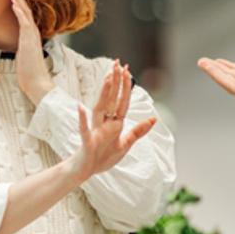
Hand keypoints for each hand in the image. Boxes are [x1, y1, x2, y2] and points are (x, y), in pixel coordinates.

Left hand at [7, 0, 54, 104]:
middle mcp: (32, 28)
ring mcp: (32, 33)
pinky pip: (24, 21)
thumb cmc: (28, 70)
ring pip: (24, 7)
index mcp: (29, 30)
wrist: (37, 83)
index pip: (22, 6)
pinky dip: (19, 10)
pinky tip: (13, 0)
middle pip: (23, 2)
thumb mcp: (22, 51)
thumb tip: (15, 36)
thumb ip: (20, 41)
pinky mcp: (30, 39)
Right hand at [69, 60, 153, 181]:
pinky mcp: (87, 142)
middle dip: (115, 82)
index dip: (126, 86)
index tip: (128, 69)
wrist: (86, 171)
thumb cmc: (103, 157)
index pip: (121, 101)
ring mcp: (95, 131)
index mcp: (114, 123)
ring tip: (107, 78)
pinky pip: (84, 129)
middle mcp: (104, 123)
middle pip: (111, 99)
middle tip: (117, 62)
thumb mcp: (125, 144)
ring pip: (99, 108)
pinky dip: (82, 119)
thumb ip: (138, 131)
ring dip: (103, 94)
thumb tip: (153, 118)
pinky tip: (80, 108)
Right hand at [198, 48, 234, 111]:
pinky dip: (214, 74)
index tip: (220, 62)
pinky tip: (207, 66)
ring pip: (224, 79)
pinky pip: (225, 81)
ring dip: (212, 70)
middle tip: (205, 62)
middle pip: (229, 76)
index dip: (230, 67)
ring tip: (201, 62)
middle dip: (217, 69)